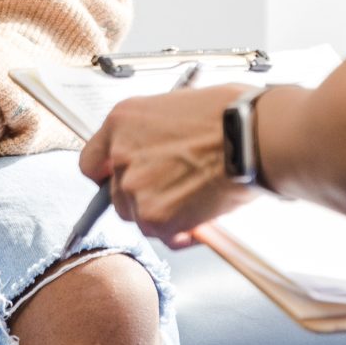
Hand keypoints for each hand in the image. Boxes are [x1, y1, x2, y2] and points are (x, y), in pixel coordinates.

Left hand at [80, 84, 262, 246]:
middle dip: (144, 197)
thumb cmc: (229, 114)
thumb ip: (154, 135)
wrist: (254, 135)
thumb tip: (160, 153)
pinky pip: (164, 235)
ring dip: (164, 215)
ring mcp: (136, 187)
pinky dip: (182, 233)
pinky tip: (203, 217)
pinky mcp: (156, 216)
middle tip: (177, 190)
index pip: (91, 161)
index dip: (108, 174)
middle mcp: (121, 154)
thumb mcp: (177, 108)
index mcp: (122, 121)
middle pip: (118, 194)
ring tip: (196, 200)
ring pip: (140, 217)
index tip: (121, 180)